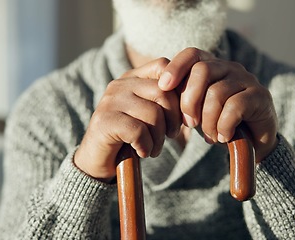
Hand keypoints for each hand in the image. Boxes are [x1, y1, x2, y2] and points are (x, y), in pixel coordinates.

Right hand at [73, 58, 180, 181]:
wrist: (98, 160)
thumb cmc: (131, 137)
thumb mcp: (150, 115)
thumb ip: (166, 101)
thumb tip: (196, 93)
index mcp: (132, 78)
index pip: (163, 66)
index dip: (180, 88)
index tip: (182, 114)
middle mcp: (120, 84)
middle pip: (163, 92)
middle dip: (174, 119)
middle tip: (171, 136)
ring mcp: (110, 101)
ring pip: (153, 114)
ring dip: (160, 138)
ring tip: (154, 148)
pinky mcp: (105, 121)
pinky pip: (139, 131)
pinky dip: (146, 146)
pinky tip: (142, 152)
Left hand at [158, 48, 277, 161]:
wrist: (253, 143)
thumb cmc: (218, 123)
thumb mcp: (196, 110)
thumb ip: (182, 98)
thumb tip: (160, 90)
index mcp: (212, 66)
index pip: (192, 54)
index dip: (176, 67)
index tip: (163, 87)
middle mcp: (230, 67)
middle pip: (202, 70)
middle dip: (189, 100)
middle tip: (189, 124)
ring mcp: (247, 80)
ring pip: (216, 92)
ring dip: (208, 120)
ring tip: (210, 136)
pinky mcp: (260, 96)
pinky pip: (234, 107)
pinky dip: (223, 126)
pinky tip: (223, 137)